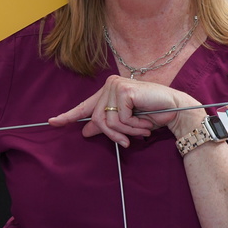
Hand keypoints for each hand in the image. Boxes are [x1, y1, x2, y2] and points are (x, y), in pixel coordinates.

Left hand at [48, 75, 203, 146]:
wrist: (175, 110)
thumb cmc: (152, 115)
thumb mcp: (126, 123)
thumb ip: (106, 125)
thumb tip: (85, 131)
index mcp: (108, 92)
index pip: (85, 105)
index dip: (68, 115)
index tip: (52, 122)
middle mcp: (109, 85)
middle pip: (97, 119)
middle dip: (112, 135)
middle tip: (126, 141)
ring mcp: (115, 86)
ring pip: (108, 121)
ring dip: (126, 132)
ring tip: (140, 130)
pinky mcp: (124, 91)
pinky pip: (119, 119)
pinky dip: (132, 127)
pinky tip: (144, 123)